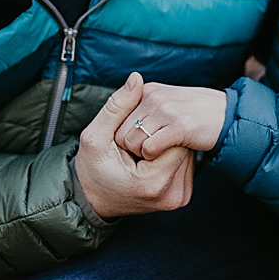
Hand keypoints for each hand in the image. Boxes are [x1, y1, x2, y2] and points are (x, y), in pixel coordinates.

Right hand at [74, 72, 196, 217]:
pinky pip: (185, 164)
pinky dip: (170, 156)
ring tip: (144, 150)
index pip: (174, 139)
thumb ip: (117, 107)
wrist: (91, 200)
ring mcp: (179, 198)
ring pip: (187, 154)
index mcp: (152, 183)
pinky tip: (151, 159)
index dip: (157, 128)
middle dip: (164, 135)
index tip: (137, 133)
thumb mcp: (95, 136)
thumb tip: (137, 79)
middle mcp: (172, 195)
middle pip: (184, 146)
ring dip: (168, 145)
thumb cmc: (91, 169)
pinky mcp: (182, 197)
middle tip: (140, 140)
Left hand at [116, 83, 228, 157]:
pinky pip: (149, 148)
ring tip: (157, 154)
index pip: (116, 119)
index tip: (139, 144)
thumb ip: (144, 109)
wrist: (229, 115)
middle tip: (148, 152)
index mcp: (147, 91)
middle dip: (130, 147)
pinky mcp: (179, 126)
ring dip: (142, 154)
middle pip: (121, 132)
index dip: (124, 137)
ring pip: (133, 142)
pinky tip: (164, 155)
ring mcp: (166, 110)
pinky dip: (153, 157)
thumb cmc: (195, 114)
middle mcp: (153, 96)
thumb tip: (122, 118)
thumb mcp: (166, 105)